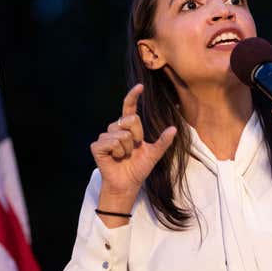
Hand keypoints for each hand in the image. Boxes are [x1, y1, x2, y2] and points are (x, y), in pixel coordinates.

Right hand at [90, 84, 176, 209]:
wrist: (128, 184)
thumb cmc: (139, 168)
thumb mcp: (154, 154)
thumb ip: (163, 141)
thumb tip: (174, 129)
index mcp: (128, 128)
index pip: (129, 108)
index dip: (133, 96)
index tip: (140, 86)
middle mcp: (115, 129)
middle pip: (131, 120)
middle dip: (137, 136)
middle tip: (134, 149)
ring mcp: (105, 137)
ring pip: (122, 134)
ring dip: (127, 149)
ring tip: (124, 156)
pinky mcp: (97, 146)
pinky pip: (111, 142)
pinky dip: (117, 152)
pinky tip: (115, 158)